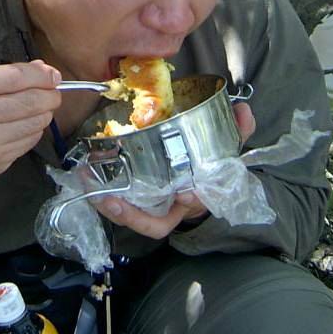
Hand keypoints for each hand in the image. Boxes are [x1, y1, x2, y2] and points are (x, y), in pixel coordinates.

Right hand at [0, 60, 61, 203]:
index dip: (41, 75)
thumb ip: (0, 75)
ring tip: (40, 107)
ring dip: (45, 113)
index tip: (53, 75)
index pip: (16, 76)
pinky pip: (29, 141)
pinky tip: (25, 125)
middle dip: (51, 94)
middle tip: (54, 92)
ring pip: (35, 122)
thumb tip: (43, 70)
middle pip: (31, 100)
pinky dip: (34, 130)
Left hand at [94, 101, 255, 238]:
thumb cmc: (208, 163)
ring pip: (132, 217)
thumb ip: (237, 129)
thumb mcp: (225, 145)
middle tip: (114, 200)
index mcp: (196, 196)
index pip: (195, 205)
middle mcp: (173, 208)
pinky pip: (120, 205)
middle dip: (134, 216)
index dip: (191, 201)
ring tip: (94, 191)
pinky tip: (89, 181)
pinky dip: (104, 197)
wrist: (194, 170)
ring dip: (112, 208)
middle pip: (155, 223)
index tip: (187, 192)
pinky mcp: (134, 199)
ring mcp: (152, 207)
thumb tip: (244, 110)